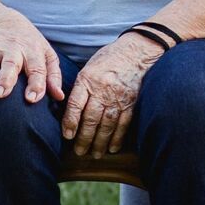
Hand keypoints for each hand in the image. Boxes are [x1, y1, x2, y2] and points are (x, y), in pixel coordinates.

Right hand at [0, 14, 61, 103]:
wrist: (6, 21)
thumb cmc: (30, 45)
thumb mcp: (46, 55)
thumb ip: (53, 75)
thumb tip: (59, 96)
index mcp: (32, 51)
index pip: (37, 68)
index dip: (36, 83)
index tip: (32, 99)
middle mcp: (13, 49)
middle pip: (9, 63)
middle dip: (4, 79)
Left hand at [61, 38, 154, 154]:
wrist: (136, 51)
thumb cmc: (109, 59)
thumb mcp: (89, 67)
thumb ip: (80, 87)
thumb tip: (69, 109)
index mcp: (88, 79)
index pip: (76, 104)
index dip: (70, 122)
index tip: (67, 136)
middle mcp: (103, 90)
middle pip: (91, 118)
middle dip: (84, 138)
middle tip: (79, 152)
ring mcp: (119, 97)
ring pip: (107, 124)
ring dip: (100, 142)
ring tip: (94, 154)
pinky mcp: (132, 102)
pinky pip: (123, 123)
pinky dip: (117, 137)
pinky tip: (112, 147)